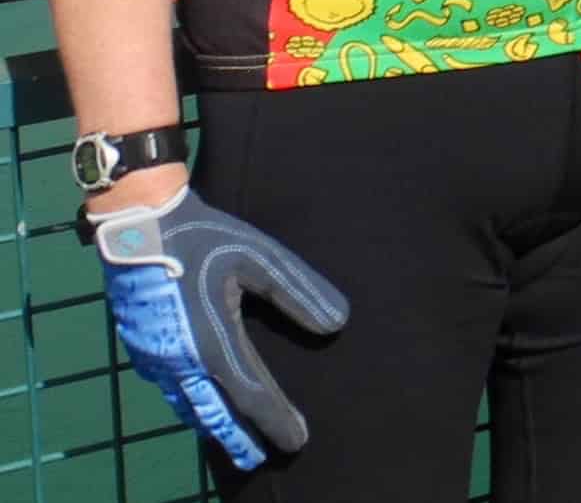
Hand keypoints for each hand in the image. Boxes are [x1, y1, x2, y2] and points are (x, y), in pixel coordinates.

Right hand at [91, 185, 347, 468]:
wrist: (138, 224)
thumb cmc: (203, 236)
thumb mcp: (259, 257)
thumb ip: (297, 291)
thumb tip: (337, 324)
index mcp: (211, 343)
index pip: (251, 395)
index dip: (275, 420)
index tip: (298, 440)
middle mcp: (180, 362)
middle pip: (215, 412)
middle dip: (239, 438)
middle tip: (258, 461)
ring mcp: (155, 358)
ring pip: (188, 405)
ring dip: (212, 425)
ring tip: (231, 440)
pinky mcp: (142, 346)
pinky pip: (170, 389)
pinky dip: (189, 405)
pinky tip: (197, 402)